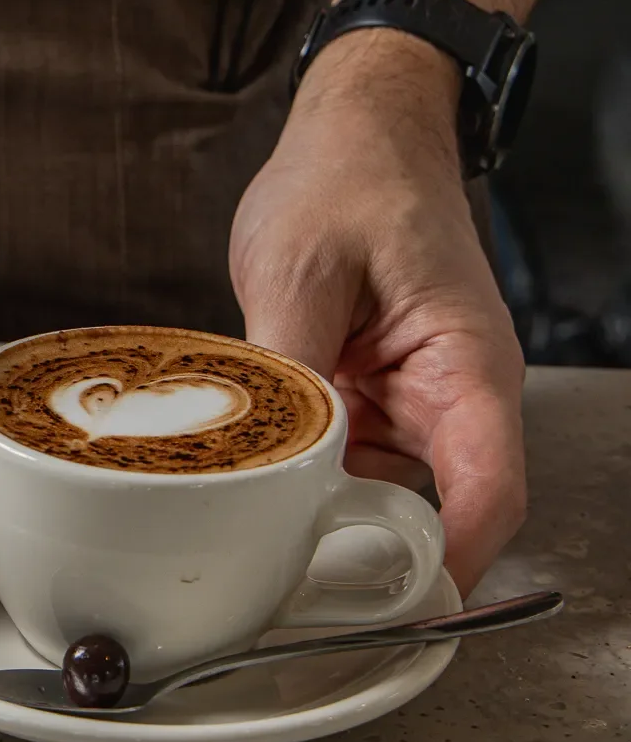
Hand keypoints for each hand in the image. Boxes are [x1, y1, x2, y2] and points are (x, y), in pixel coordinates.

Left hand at [230, 33, 526, 591]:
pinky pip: (343, 462)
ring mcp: (409, 403)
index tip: (406, 603)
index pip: (489, 491)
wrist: (355, 138)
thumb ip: (288, 366)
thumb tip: (265, 452)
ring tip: (256, 539)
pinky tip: (251, 482)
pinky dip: (305, 478)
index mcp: (466, 366)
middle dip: (372, 556)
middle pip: (435, 510)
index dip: (454, 559)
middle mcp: (451, 396)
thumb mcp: (300, 271)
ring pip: (380, 494)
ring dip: (328, 518)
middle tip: (293, 591)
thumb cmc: (348, 184)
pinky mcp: (369, 400)